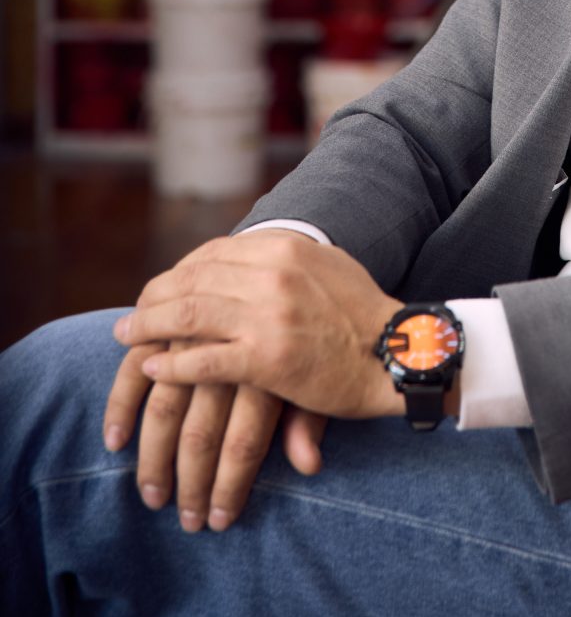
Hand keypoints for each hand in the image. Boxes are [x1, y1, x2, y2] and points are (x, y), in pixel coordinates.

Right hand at [104, 339, 327, 531]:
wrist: (292, 264)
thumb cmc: (308, 334)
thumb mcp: (316, 372)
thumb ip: (307, 420)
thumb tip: (308, 465)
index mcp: (274, 367)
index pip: (245, 441)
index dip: (229, 485)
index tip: (218, 522)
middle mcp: (235, 351)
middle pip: (201, 431)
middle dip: (189, 482)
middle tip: (180, 519)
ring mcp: (199, 334)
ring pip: (165, 402)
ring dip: (154, 456)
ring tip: (150, 497)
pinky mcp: (174, 321)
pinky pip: (140, 362)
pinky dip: (124, 400)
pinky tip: (115, 439)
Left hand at [112, 231, 400, 420]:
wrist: (397, 352)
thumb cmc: (361, 313)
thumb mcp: (323, 266)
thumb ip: (282, 261)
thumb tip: (248, 261)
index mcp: (284, 248)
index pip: (211, 254)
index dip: (176, 273)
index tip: (157, 290)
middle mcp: (271, 274)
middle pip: (193, 280)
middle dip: (154, 299)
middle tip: (130, 317)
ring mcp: (267, 315)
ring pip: (190, 315)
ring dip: (149, 327)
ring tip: (126, 338)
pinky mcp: (267, 359)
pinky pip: (204, 360)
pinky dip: (172, 365)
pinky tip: (154, 368)